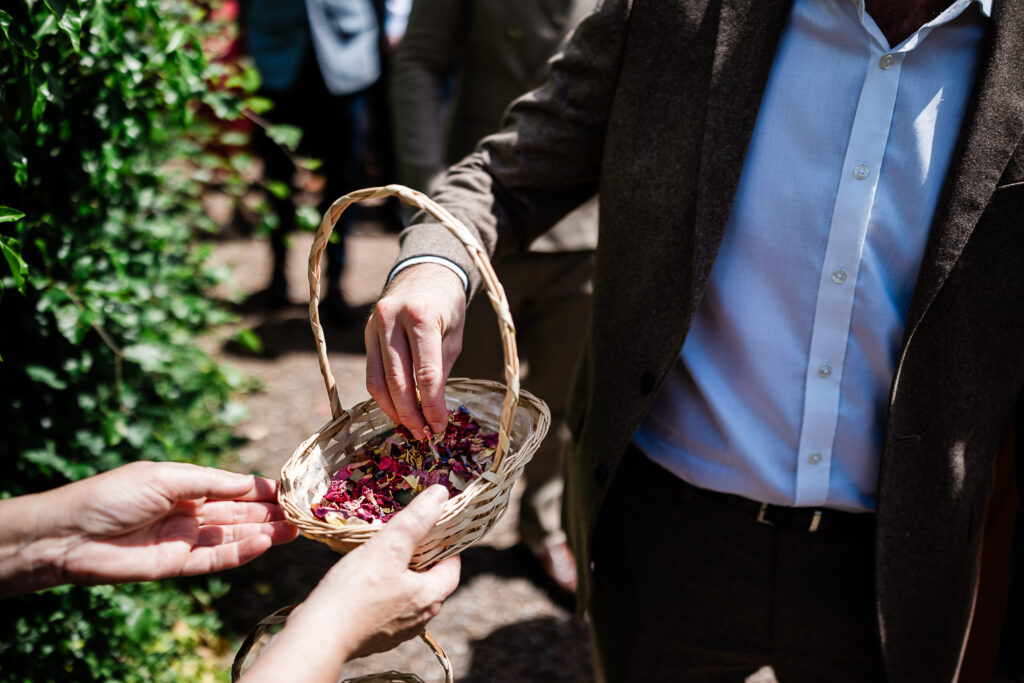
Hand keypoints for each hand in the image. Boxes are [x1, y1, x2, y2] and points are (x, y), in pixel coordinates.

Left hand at [0, 461, 296, 595]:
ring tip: (293, 530)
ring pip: (234, 536)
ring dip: (263, 533)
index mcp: (186, 486)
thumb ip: (212, 482)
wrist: (70, 536)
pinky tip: (264, 543)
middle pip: (238, 513)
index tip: (289, 489)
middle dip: (269, 512)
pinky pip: (217, 558)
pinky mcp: (178, 566)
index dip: (260, 488)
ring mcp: (185, 540)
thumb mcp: (168, 477)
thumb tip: (252, 482)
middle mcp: (190, 512)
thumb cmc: (113, 495)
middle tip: (301, 513)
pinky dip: (242, 551)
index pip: (233, 487)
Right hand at [241, 485, 460, 682]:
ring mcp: (395, 631)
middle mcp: (418, 619)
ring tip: (383, 553)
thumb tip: (440, 494)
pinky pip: (385, 608)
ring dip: (399, 575)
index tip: (435, 528)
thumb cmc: (355, 593)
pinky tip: (363, 579)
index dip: (447, 546)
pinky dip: (380, 591)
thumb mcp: (388, 547)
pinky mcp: (373, 636)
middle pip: (430, 581)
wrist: (318, 637)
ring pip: (406, 595)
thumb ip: (415, 520)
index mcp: (430, 598)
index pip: (452, 568)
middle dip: (421, 558)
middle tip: (406, 536)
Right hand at [365, 263, 466, 438]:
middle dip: (411, 414)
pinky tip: (397, 409)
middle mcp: (392, 319)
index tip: (440, 427)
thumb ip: (440, 371)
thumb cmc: (446, 306)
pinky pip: (371, 372)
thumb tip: (432, 411)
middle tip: (424, 435)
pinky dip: (383, 396)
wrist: (425, 272)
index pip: (425, 374)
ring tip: (411, 427)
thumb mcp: (453, 337)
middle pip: (397, 381)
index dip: (432, 406)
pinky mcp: (367, 333)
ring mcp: (374, 326)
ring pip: (378, 381)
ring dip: (394, 410)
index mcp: (421, 316)